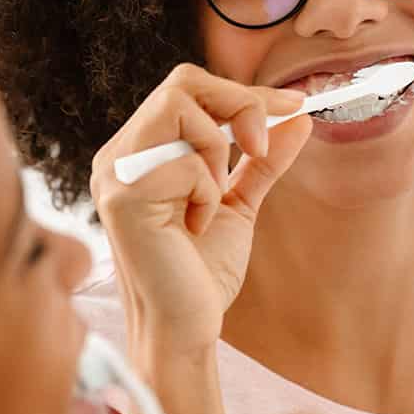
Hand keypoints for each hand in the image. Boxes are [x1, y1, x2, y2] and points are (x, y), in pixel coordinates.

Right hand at [90, 65, 309, 355]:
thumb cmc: (201, 274)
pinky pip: (187, 163)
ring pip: (181, 110)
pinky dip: (207, 193)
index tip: (296, 105)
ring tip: (211, 201)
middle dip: (239, 106)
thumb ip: (261, 160)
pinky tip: (193, 228)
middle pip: (182, 84)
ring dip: (218, 154)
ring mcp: (114, 173)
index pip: (187, 89)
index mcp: (138, 153)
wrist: (184, 329)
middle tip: (259, 148)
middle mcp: (118, 155)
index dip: (243, 92)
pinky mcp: (123, 197)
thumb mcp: (238, 204)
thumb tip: (299, 118)